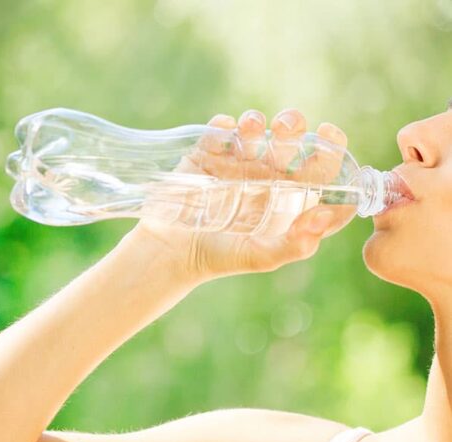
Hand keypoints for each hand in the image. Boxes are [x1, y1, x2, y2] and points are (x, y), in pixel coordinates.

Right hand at [125, 108, 355, 284]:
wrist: (172, 252)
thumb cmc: (222, 257)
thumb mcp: (262, 257)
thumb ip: (296, 245)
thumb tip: (323, 215)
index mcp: (289, 197)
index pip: (321, 170)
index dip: (332, 151)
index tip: (330, 138)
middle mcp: (267, 175)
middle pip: (290, 141)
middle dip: (293, 126)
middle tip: (286, 127)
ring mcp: (236, 163)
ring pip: (255, 128)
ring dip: (256, 121)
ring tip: (250, 126)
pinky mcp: (206, 156)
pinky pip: (218, 132)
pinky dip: (222, 126)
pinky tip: (224, 132)